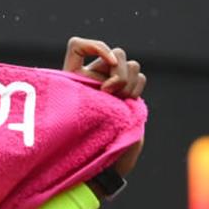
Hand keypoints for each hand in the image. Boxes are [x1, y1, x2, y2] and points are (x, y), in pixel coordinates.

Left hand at [63, 37, 145, 186]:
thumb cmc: (78, 147)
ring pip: (129, 64)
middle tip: (109, 93)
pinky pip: (139, 76)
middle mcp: (93, 78)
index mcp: (73, 78)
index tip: (103, 60)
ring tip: (117, 100)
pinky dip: (136, 86)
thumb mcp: (69, 119)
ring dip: (128, 80)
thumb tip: (94, 82)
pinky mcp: (128, 95)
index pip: (78, 45)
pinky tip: (127, 102)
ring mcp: (112, 86)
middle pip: (114, 52)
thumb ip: (83, 94)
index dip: (92, 46)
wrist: (101, 164)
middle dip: (116, 70)